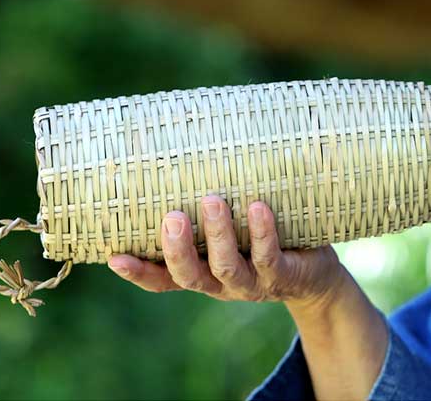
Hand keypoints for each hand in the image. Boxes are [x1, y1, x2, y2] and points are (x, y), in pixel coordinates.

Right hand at [107, 195, 347, 309]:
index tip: (114, 256)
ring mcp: (251, 283)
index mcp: (202, 272)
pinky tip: (257, 207)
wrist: (316, 273)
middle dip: (178, 248)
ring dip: (219, 234)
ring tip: (213, 201)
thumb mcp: (232, 227)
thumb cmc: (263, 239)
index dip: (139, 272)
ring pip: (227, 266)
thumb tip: (185, 147)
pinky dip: (261, 233)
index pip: (163, 279)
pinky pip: (269, 256)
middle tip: (172, 216)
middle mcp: (221, 283)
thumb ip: (206, 206)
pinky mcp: (282, 276)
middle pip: (190, 275)